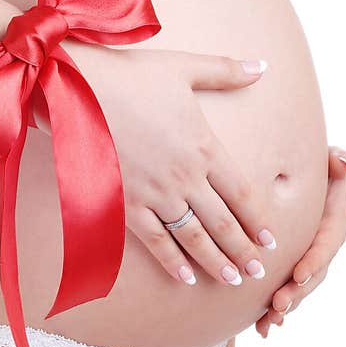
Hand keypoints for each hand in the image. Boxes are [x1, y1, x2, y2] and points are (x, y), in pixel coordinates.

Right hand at [60, 41, 276, 286]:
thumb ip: (225, 71)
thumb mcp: (183, 67)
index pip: (242, 193)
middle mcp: (184, 176)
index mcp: (203, 146)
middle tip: (260, 270)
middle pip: (223, 222)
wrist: (74, 90)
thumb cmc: (129, 75)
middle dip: (244, 250)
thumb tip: (263, 66)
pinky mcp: (125, 204)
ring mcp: (155, 194)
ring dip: (217, 261)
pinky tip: (187, 278)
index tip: (271, 240)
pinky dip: (172, 262)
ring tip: (233, 280)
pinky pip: (155, 241)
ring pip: (194, 237)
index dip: (259, 220)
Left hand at [255, 146, 345, 336]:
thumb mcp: (324, 157)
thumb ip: (336, 160)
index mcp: (332, 219)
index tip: (298, 273)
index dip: (315, 260)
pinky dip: (274, 312)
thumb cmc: (308, 164)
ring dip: (286, 306)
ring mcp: (307, 258)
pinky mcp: (290, 267)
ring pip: (300, 288)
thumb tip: (343, 164)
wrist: (288, 178)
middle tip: (279, 304)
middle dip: (298, 292)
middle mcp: (322, 243)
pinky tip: (263, 329)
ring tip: (269, 321)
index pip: (326, 242)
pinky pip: (285, 291)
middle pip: (314, 273)